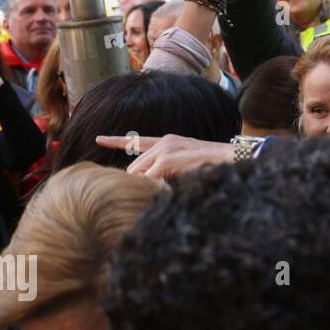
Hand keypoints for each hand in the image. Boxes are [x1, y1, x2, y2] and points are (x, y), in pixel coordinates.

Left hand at [95, 133, 231, 178]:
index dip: (116, 140)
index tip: (98, 138)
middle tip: (152, 192)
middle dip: (138, 181)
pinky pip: (147, 180)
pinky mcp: (166, 160)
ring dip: (146, 186)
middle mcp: (164, 142)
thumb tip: (147, 183)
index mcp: (168, 141)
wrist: (230, 159)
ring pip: (138, 174)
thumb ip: (167, 169)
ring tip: (166, 191)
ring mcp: (164, 150)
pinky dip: (152, 189)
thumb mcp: (186, 165)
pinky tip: (165, 191)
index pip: (136, 141)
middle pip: (134, 167)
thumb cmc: (213, 167)